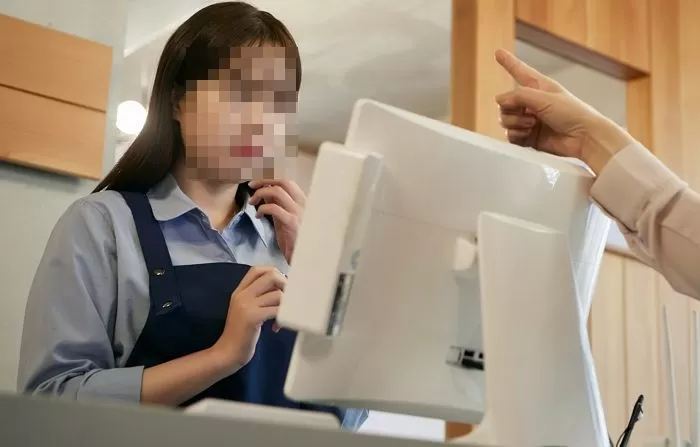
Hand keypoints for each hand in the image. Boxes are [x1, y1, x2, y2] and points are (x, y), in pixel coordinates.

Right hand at [212, 265, 285, 372]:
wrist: (227, 353)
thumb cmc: (240, 333)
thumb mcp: (245, 309)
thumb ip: (257, 296)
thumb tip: (281, 286)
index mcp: (239, 290)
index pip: (257, 269)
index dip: (274, 272)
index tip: (280, 287)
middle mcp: (242, 294)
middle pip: (271, 276)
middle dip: (285, 286)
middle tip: (286, 301)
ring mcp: (246, 305)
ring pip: (278, 294)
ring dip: (285, 306)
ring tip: (280, 318)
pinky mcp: (253, 317)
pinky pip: (277, 309)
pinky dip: (283, 317)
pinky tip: (277, 327)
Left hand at [248, 179, 305, 262]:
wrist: (304, 259)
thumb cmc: (295, 242)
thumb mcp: (285, 220)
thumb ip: (278, 206)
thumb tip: (265, 193)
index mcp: (303, 202)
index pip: (287, 183)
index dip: (270, 180)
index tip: (257, 183)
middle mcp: (304, 204)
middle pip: (283, 182)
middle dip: (265, 181)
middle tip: (251, 186)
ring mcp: (299, 212)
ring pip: (277, 191)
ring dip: (261, 193)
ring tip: (252, 202)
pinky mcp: (292, 223)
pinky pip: (273, 208)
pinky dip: (262, 208)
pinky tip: (258, 215)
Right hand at [494, 49, 634, 173]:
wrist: (584, 138)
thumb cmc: (572, 113)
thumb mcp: (544, 98)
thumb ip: (518, 96)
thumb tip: (499, 99)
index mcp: (538, 87)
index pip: (520, 71)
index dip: (508, 62)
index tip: (498, 52)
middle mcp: (531, 103)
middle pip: (505, 103)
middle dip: (511, 109)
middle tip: (528, 113)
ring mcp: (529, 121)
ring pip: (505, 120)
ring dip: (515, 123)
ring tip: (533, 125)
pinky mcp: (528, 137)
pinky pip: (510, 135)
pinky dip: (517, 135)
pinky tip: (529, 134)